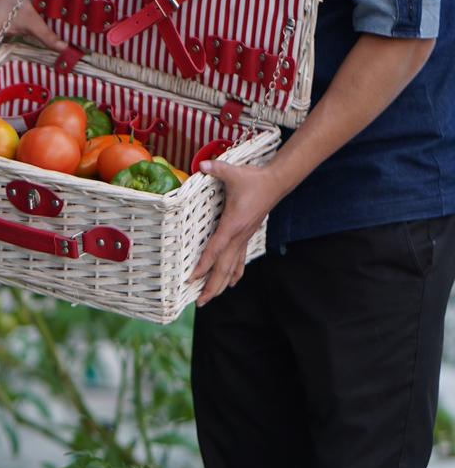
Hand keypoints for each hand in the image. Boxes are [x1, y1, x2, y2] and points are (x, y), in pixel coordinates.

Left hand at [190, 160, 283, 305]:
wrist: (276, 182)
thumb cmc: (254, 179)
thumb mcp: (233, 172)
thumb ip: (216, 168)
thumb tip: (202, 165)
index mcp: (232, 224)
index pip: (215, 249)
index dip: (203, 265)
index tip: (192, 278)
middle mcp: (239, 236)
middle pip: (224, 268)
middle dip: (212, 286)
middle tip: (199, 302)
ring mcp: (244, 237)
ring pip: (233, 267)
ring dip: (222, 284)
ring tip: (210, 298)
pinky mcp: (247, 235)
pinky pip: (240, 259)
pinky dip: (235, 273)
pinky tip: (233, 283)